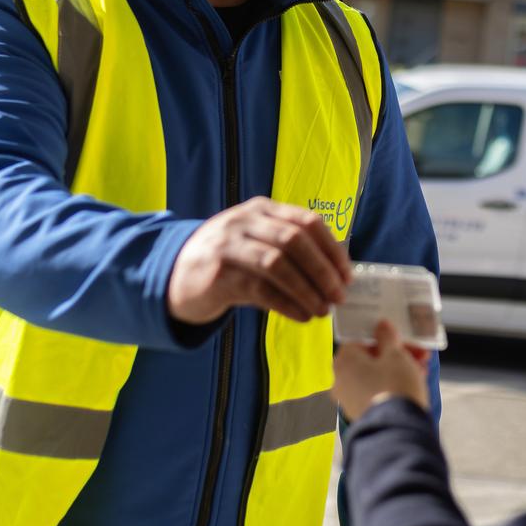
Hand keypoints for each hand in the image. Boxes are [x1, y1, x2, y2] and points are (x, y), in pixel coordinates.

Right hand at [168, 197, 350, 325]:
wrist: (178, 275)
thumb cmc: (230, 260)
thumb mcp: (259, 242)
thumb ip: (291, 249)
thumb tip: (337, 272)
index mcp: (262, 209)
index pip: (307, 222)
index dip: (332, 250)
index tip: (347, 276)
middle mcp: (245, 221)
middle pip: (294, 241)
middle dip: (323, 271)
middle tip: (339, 297)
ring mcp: (228, 246)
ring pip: (277, 264)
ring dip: (307, 290)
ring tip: (323, 310)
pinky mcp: (218, 274)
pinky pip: (259, 289)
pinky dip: (287, 304)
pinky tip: (302, 316)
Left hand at [333, 319, 430, 420]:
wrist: (398, 429)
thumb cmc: (394, 387)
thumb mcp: (396, 355)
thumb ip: (387, 337)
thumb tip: (382, 327)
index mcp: (343, 360)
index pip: (361, 339)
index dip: (385, 336)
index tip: (401, 338)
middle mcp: (340, 380)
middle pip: (370, 358)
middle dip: (396, 354)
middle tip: (417, 353)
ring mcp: (349, 399)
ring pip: (376, 376)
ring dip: (398, 369)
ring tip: (421, 369)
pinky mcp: (361, 413)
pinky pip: (377, 392)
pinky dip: (392, 386)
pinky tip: (414, 383)